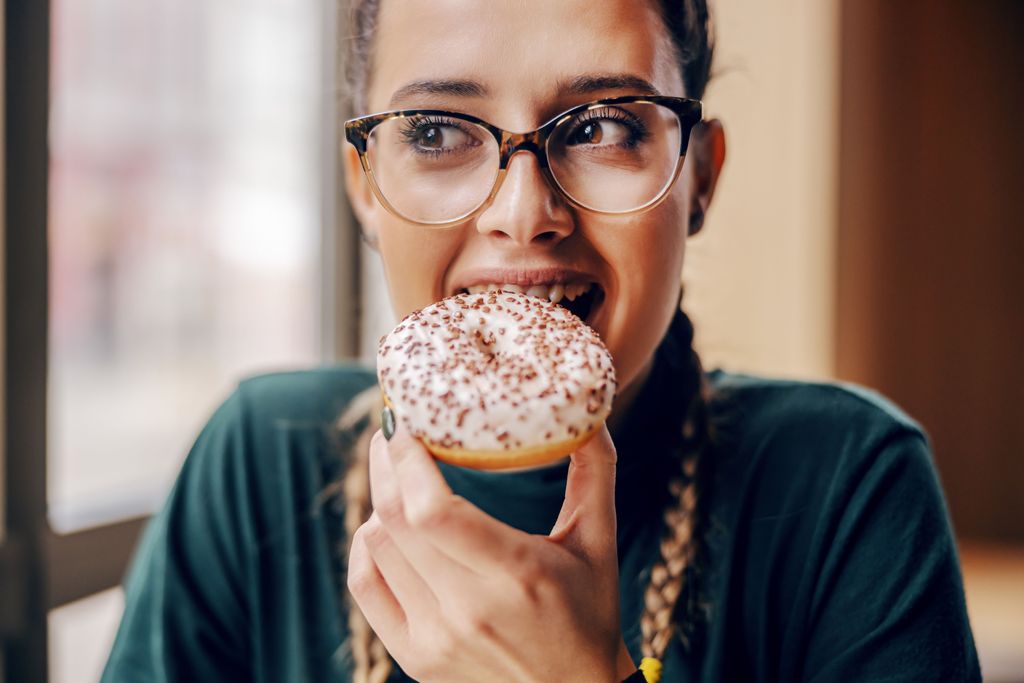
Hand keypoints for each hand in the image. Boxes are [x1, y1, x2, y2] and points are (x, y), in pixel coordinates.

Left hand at [347, 421, 633, 682]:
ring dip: (380, 498)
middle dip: (386, 462)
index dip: (407, 458)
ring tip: (397, 472)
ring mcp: (434, 637)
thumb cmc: (590, 613)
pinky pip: (365, 583)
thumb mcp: (600, 541)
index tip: (405, 420)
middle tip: (394, 429)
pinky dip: (366, 544)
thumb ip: (596, 470)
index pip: (433, 509)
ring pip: (376, 545)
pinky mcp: (414, 656)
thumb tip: (590, 408)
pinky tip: (383, 523)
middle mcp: (468, 609)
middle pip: (395, 518)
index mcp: (517, 575)